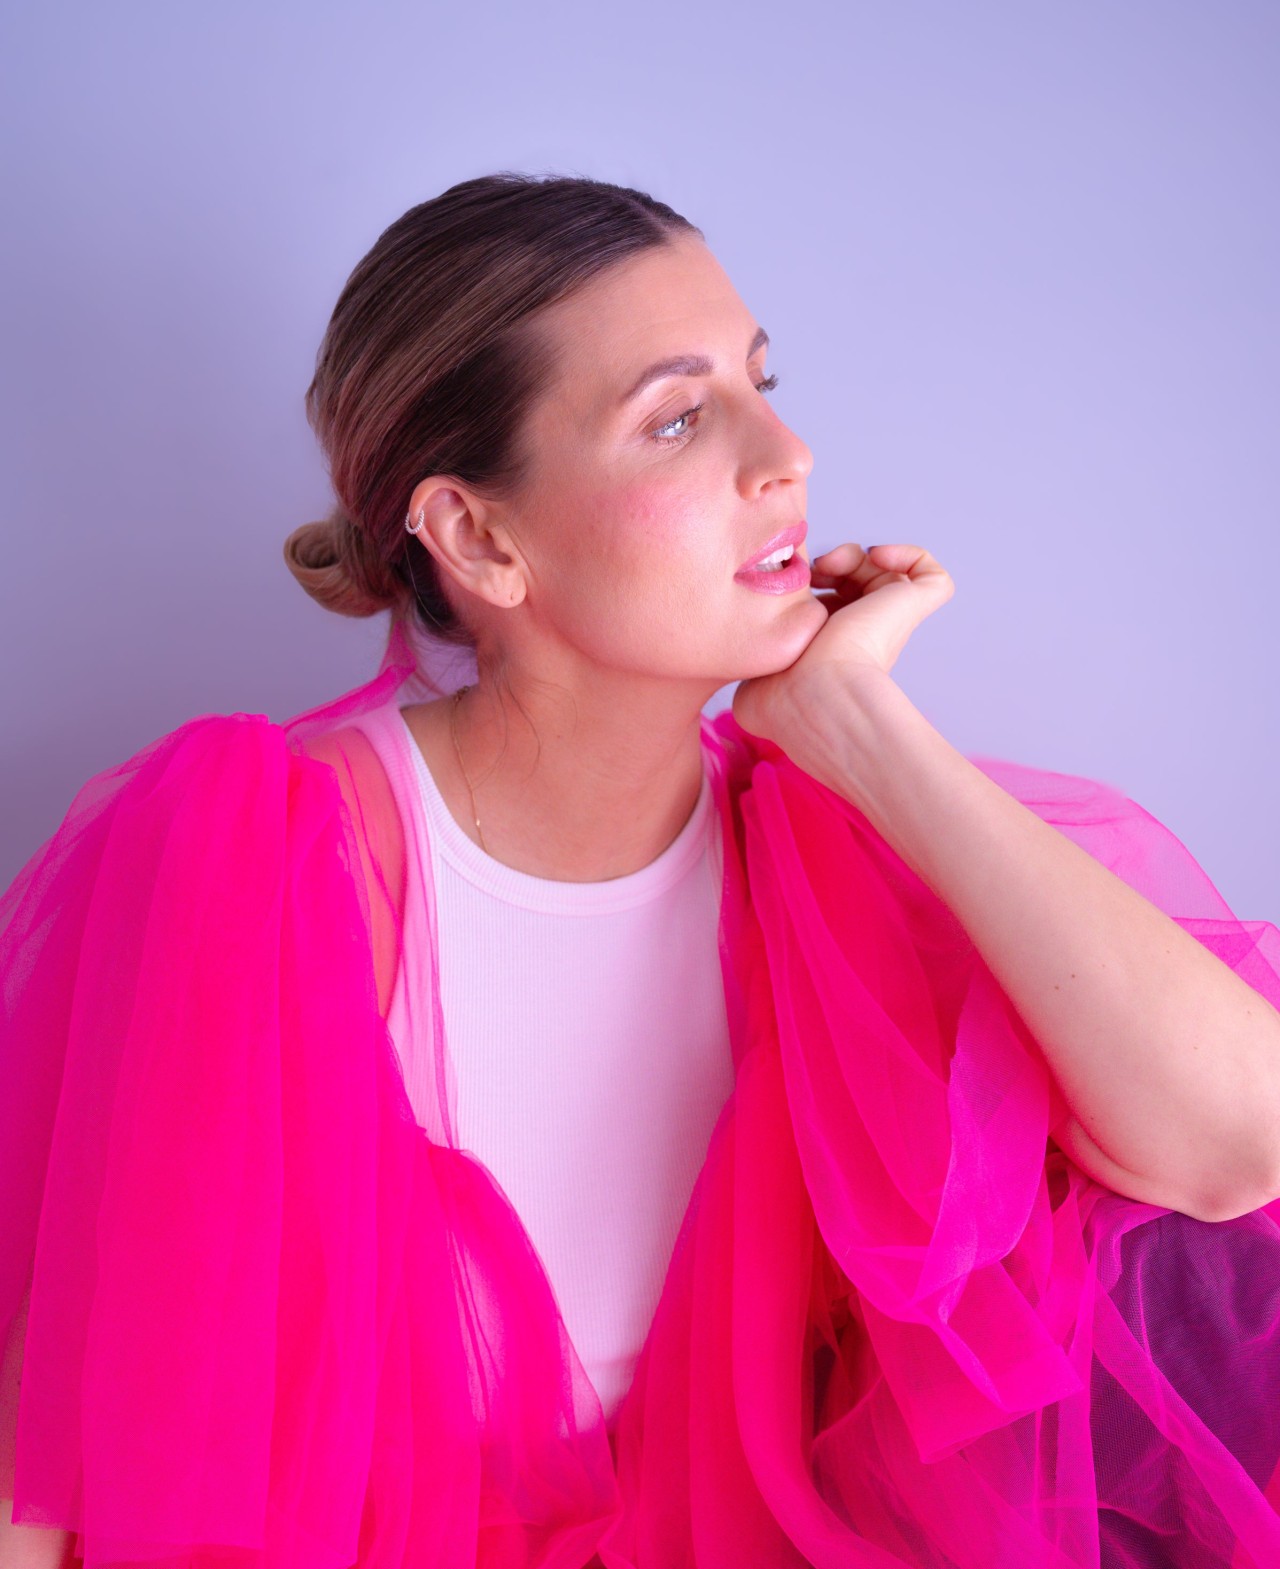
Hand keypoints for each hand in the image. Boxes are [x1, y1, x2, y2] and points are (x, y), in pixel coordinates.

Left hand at [731, 542, 953, 753]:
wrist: (816, 696)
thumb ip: (754, 664)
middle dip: (829, 567)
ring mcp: (890, 624)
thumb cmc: (781, 696)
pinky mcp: (913, 608)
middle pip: (853, 586)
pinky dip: (910, 556)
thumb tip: (755, 663)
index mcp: (828, 654)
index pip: (824, 609)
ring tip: (834, 563)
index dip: (807, 589)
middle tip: (811, 569)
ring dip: (854, 555)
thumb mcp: (751, 682)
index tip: (785, 587)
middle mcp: (862, 639)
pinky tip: (879, 556)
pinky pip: (931, 577)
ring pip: (884, 576)